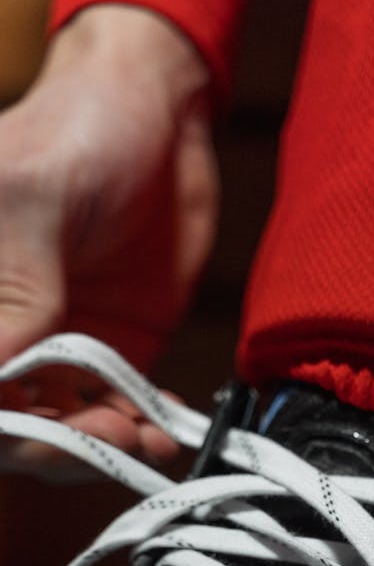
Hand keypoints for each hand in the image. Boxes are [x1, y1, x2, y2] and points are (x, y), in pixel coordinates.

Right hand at [0, 5, 218, 479]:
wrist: (158, 117)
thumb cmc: (78, 128)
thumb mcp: (36, 195)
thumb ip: (19, 284)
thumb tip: (2, 374)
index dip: (2, 421)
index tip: (38, 430)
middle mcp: (2, 329)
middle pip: (7, 422)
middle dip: (56, 445)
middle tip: (116, 437)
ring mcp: (52, 348)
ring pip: (59, 432)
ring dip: (102, 449)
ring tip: (149, 438)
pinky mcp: (110, 354)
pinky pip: (114, 413)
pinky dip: (139, 431)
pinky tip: (165, 427)